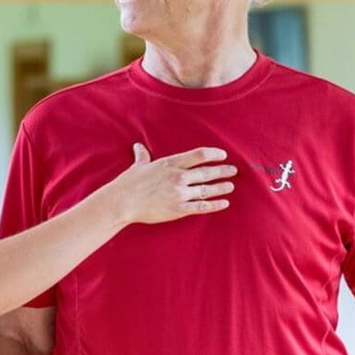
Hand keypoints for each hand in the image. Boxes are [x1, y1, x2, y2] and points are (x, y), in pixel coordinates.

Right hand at [108, 143, 235, 224]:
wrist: (122, 202)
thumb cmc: (128, 183)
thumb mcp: (138, 166)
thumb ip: (142, 156)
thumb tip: (138, 146)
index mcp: (170, 164)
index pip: (198, 155)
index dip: (213, 154)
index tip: (222, 155)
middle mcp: (178, 177)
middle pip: (207, 172)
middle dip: (222, 171)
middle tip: (233, 170)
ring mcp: (180, 193)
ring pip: (207, 189)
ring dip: (221, 188)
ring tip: (230, 186)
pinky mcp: (178, 209)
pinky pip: (201, 206)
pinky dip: (215, 205)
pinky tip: (224, 203)